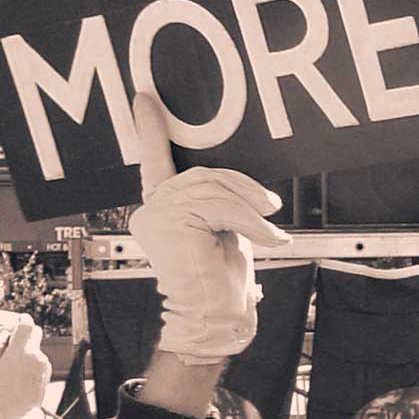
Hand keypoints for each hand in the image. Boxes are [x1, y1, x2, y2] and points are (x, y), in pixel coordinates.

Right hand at [0, 312, 50, 418]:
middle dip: (25, 331)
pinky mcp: (47, 368)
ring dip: (26, 347)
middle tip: (13, 339)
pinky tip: (21, 371)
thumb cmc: (2, 389)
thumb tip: (4, 334)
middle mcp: (35, 354)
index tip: (18, 319)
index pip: (27, 324)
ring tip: (12, 363)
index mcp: (20, 351)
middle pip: (35, 331)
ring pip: (36, 345)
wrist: (21, 409)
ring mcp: (43, 361)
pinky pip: (38, 357)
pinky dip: (30, 358)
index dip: (23, 318)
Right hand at [126, 94, 289, 360]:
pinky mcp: (166, 223)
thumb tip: (244, 189)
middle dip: (243, 186)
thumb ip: (220, 205)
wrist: (215, 320)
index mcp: (165, 209)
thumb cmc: (222, 284)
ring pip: (211, 188)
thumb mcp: (226, 233)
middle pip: (201, 174)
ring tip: (272, 227)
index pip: (156, 163)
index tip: (146, 98)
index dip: (152, 130)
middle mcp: (152, 210)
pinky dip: (250, 220)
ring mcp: (155, 216)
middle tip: (272, 206)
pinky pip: (218, 206)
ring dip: (250, 206)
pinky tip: (269, 238)